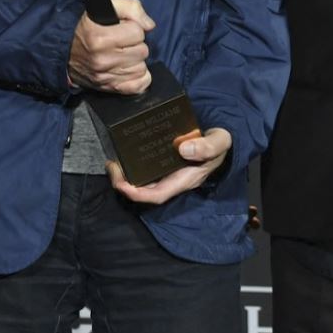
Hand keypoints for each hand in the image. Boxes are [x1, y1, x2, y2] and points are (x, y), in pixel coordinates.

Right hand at [67, 0, 153, 94]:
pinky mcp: (109, 87)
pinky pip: (139, 85)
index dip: (132, 28)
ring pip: (141, 68)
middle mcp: (103, 59)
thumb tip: (149, 25)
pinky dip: (139, 78)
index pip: (138, 32)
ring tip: (121, 54)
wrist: (64, 49)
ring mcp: (106, 76)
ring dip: (135, 60)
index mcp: (100, 38)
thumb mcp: (105, 6)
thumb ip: (131, 8)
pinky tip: (129, 68)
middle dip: (134, 44)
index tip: (121, 29)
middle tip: (121, 42)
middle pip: (142, 51)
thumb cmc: (87, 26)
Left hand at [106, 126, 231, 204]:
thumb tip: (182, 149)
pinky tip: (123, 153)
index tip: (122, 184)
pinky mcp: (164, 162)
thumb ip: (207, 147)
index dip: (138, 194)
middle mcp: (173, 179)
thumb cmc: (220, 142)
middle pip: (145, 191)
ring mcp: (168, 172)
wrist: (221, 137)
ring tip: (112, 162)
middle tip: (111, 166)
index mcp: (185, 179)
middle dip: (124, 184)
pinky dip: (132, 164)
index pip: (158, 195)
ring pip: (143, 181)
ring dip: (125, 175)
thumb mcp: (219, 142)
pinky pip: (145, 168)